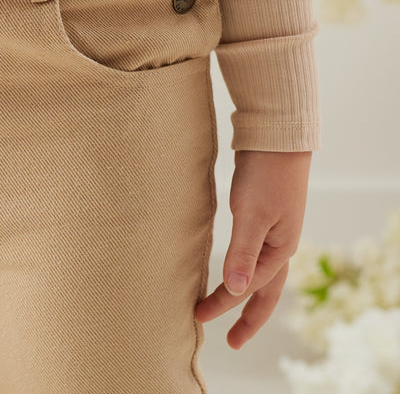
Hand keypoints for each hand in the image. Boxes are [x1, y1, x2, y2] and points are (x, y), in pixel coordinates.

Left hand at [194, 149, 311, 348]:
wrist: (277, 138)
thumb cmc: (264, 175)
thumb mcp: (251, 214)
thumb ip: (243, 252)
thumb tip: (235, 291)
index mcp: (280, 250)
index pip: (248, 287)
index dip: (223, 304)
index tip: (199, 318)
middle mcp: (280, 245)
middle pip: (266, 291)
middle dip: (249, 317)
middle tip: (233, 342)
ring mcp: (274, 231)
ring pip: (262, 273)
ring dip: (247, 294)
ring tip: (231, 309)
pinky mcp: (263, 215)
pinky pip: (255, 252)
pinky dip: (246, 266)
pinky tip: (234, 266)